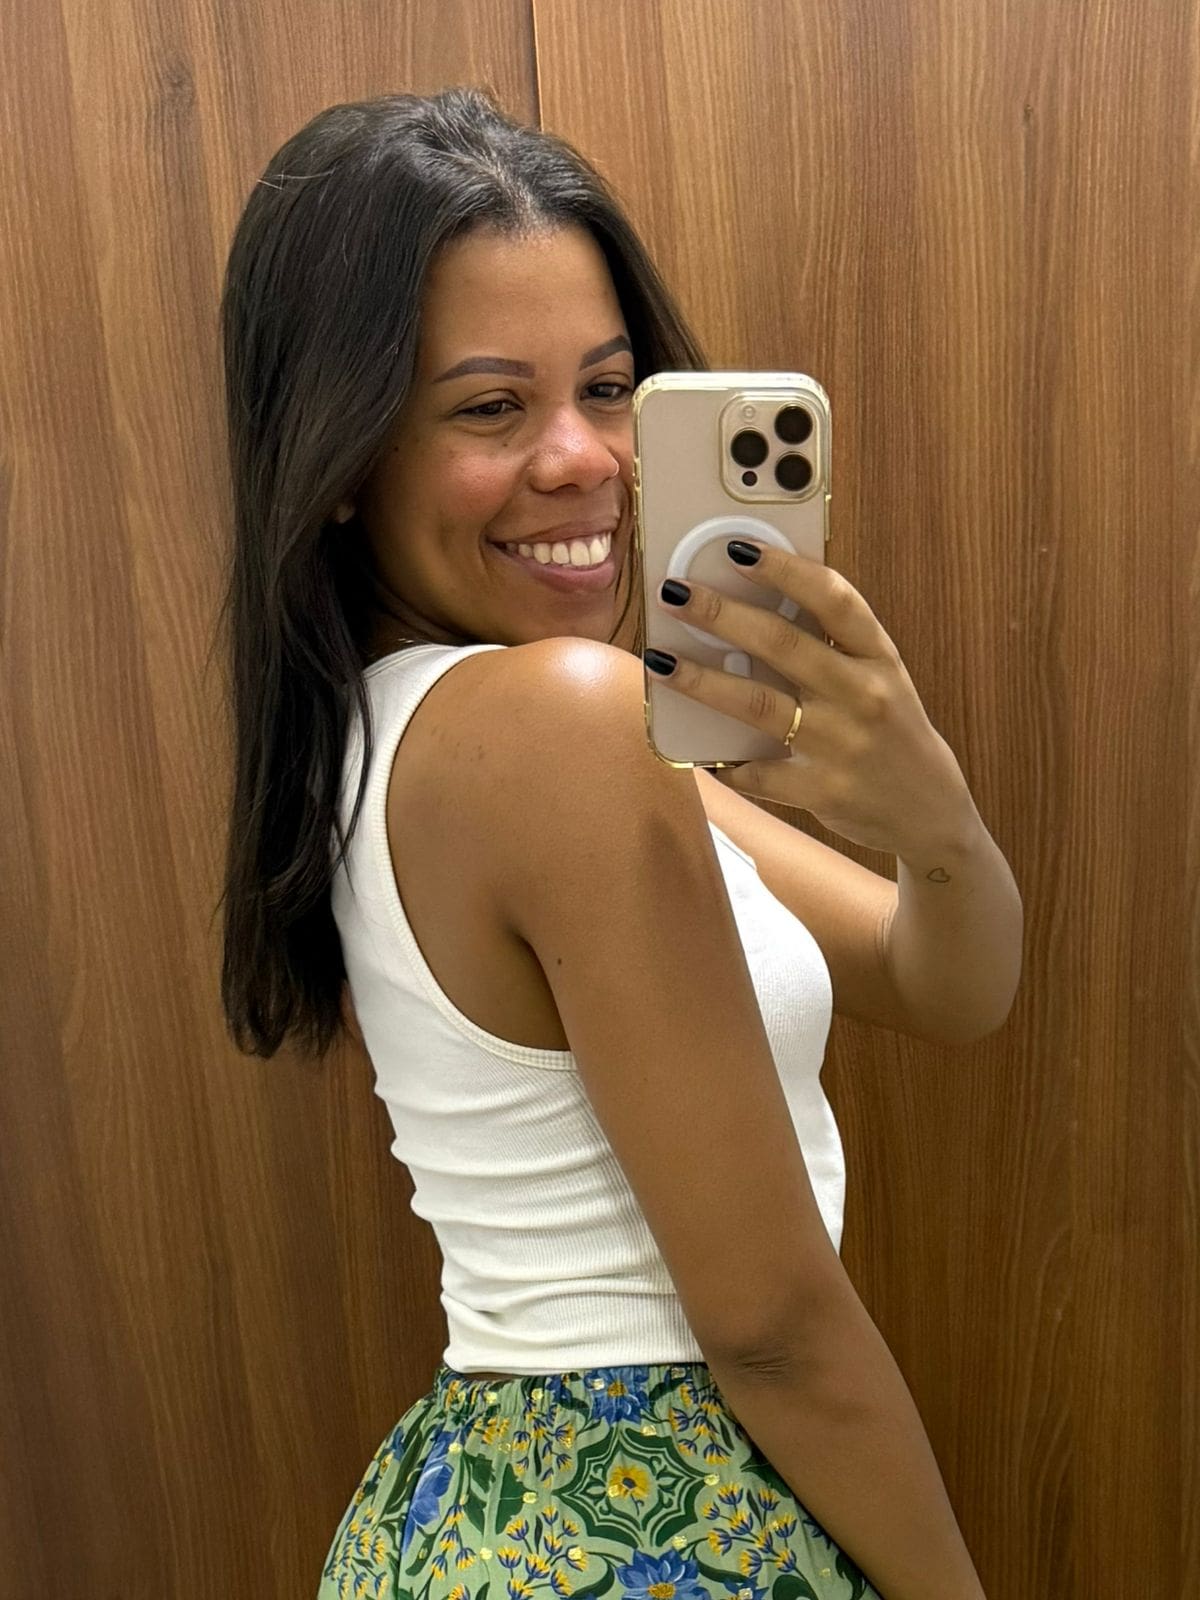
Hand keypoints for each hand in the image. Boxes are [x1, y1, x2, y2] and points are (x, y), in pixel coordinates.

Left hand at [648, 541, 977, 858]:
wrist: (932, 812)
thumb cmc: (891, 732)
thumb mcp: (881, 679)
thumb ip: (832, 646)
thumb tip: (753, 604)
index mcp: (878, 657)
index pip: (834, 599)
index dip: (785, 569)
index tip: (738, 548)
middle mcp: (864, 695)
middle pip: (783, 645)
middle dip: (722, 615)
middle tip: (676, 593)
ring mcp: (844, 745)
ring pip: (760, 705)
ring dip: (703, 681)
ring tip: (660, 661)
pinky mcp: (824, 791)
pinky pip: (759, 774)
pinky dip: (724, 764)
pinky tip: (694, 752)